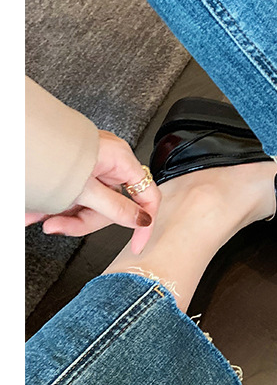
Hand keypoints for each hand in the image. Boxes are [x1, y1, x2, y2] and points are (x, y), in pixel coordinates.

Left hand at [25, 130, 160, 254]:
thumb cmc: (52, 153)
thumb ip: (116, 208)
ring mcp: (93, 165)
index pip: (148, 196)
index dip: (144, 224)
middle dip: (81, 220)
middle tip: (57, 225)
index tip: (135, 245)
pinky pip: (75, 194)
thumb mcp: (86, 190)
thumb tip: (141, 221)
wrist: (20, 138)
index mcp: (121, 160)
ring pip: (90, 204)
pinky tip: (38, 209)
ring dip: (64, 214)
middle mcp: (110, 162)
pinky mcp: (76, 170)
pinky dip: (58, 204)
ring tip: (41, 216)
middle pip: (111, 206)